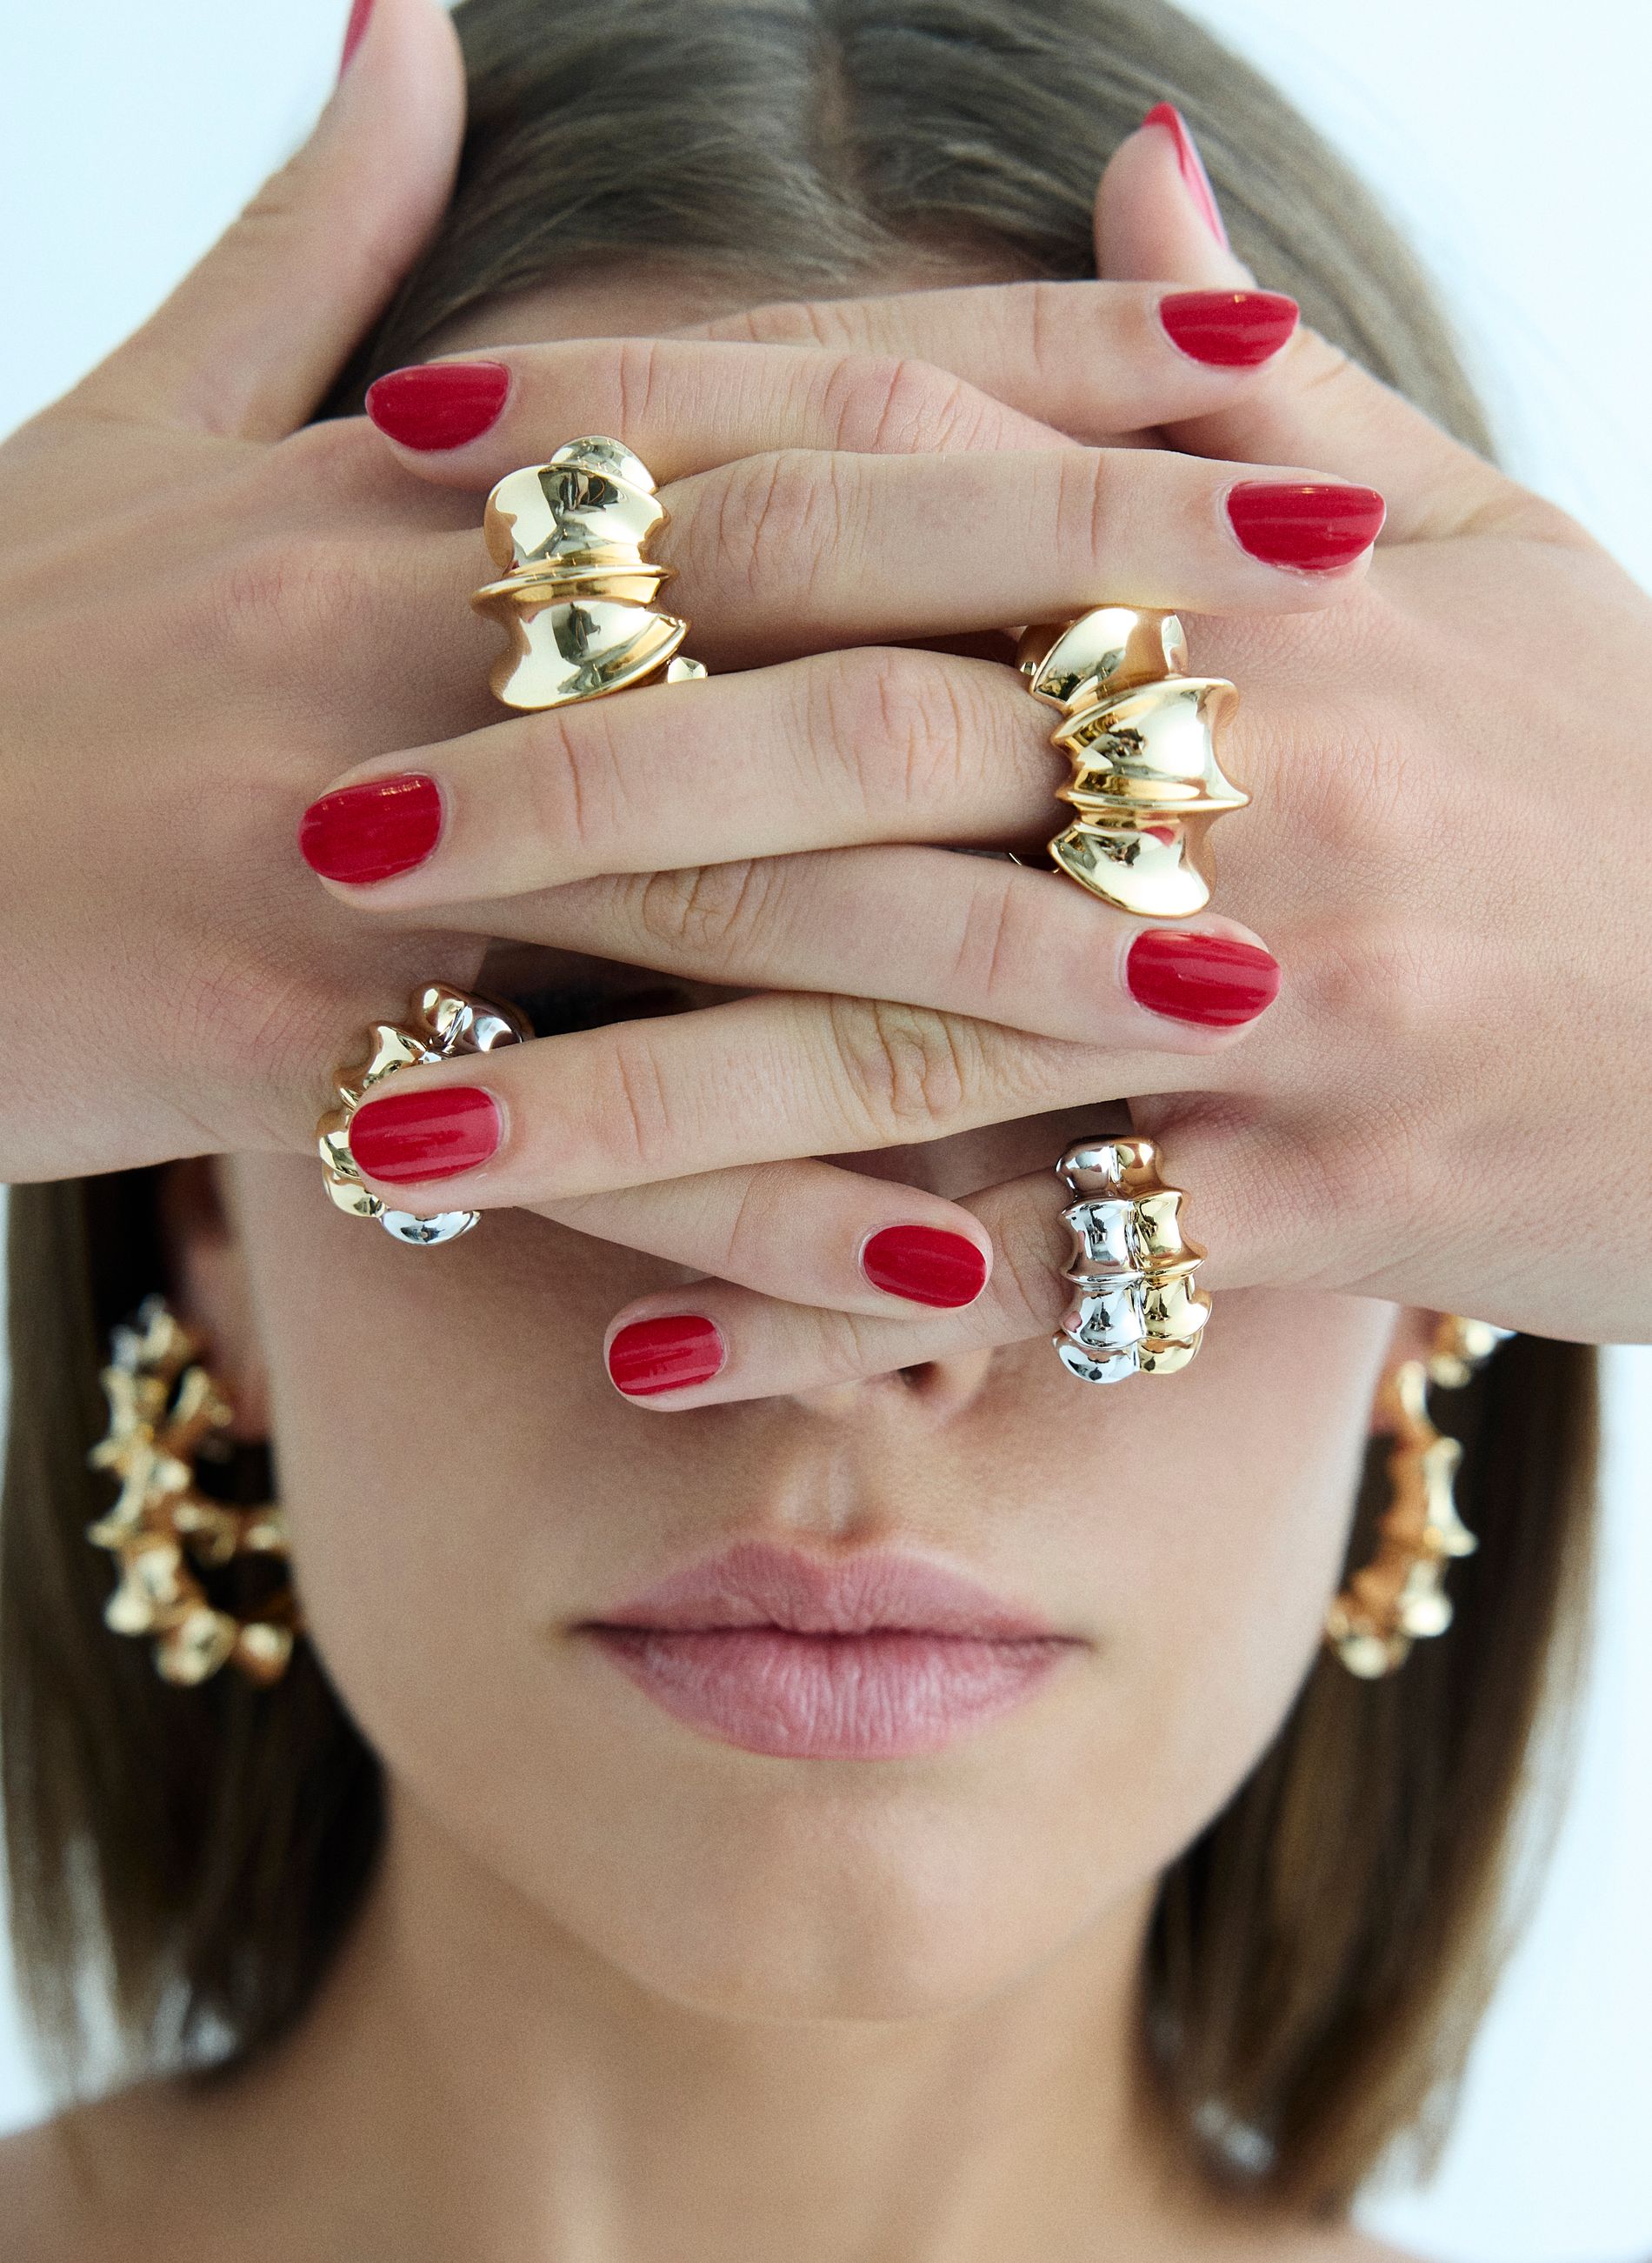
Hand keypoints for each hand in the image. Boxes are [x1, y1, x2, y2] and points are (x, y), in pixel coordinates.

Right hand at [0, 0, 1302, 1191]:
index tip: (1262, 370)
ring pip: (732, 888)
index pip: (786, 390)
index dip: (1036, 368)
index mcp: (411, 474)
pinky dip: (780, 1219)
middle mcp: (405, 622)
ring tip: (1227, 1001)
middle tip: (1345, 646)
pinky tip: (968, 1279)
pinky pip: (584, 1150)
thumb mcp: (141, 416)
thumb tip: (409, 24)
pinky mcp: (272, 1044)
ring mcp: (337, 833)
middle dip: (1097, 623)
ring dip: (998, 951)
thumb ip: (313, 245)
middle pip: (818, 608)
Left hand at [309, 117, 1651, 1400]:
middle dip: (566, 784)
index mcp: (1266, 571)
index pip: (904, 468)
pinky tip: (641, 1347)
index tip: (428, 470)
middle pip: (842, 746)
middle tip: (328, 827)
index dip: (651, 452)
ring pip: (892, 1034)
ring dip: (622, 1099)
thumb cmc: (1629, 769)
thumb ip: (1264, 378)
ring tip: (386, 1137)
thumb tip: (1124, 168)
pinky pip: (1034, 1257)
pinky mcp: (1315, 1199)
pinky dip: (833, 1309)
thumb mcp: (1484, 534)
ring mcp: (1279, 994)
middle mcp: (1257, 762)